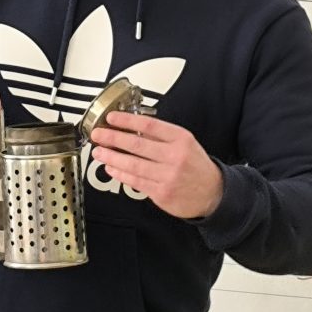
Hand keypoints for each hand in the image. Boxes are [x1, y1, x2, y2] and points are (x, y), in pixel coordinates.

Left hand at [89, 111, 222, 218]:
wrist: (213, 192)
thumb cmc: (196, 166)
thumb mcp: (186, 143)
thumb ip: (162, 136)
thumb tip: (133, 128)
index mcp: (181, 139)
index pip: (149, 126)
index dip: (127, 121)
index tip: (112, 118)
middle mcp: (174, 157)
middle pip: (137, 145)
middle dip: (113, 138)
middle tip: (99, 134)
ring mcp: (168, 176)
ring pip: (133, 164)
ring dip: (112, 157)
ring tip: (99, 152)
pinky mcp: (161, 193)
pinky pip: (136, 181)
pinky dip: (120, 174)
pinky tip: (112, 168)